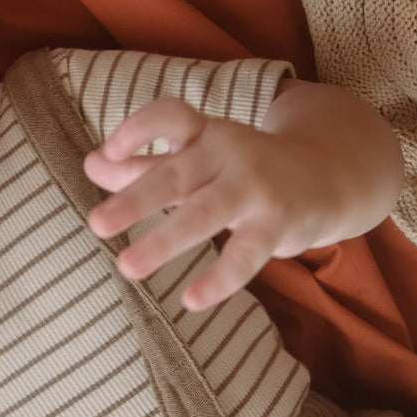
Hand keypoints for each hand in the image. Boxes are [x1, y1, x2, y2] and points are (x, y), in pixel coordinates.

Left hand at [82, 96, 343, 311]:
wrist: (326, 176)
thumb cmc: (238, 168)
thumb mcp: (192, 158)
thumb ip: (141, 164)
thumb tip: (90, 165)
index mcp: (201, 132)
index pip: (169, 116)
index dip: (138, 130)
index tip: (107, 151)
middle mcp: (227, 153)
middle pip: (175, 174)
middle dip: (134, 200)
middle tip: (95, 224)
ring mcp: (254, 188)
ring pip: (205, 214)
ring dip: (164, 242)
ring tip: (126, 267)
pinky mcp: (278, 224)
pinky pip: (247, 254)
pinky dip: (220, 279)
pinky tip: (190, 300)